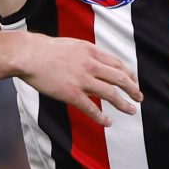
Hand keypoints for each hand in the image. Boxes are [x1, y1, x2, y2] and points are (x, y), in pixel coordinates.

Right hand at [19, 35, 141, 120]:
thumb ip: (87, 55)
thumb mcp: (73, 45)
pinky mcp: (72, 94)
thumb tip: (96, 64)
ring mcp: (82, 80)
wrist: (29, 54)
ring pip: (111, 93)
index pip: (118, 64)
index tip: (134, 81)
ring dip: (124, 104)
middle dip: (133, 89)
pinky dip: (101, 117)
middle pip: (120, 78)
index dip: (130, 74)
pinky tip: (108, 122)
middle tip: (139, 98)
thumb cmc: (46, 49)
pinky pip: (91, 108)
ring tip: (131, 110)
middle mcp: (91, 65)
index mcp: (91, 51)